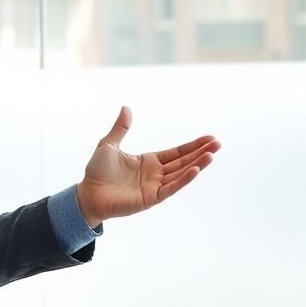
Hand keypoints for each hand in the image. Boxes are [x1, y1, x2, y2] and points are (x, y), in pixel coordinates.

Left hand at [74, 106, 220, 228]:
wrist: (87, 194)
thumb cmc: (96, 172)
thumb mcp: (109, 145)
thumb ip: (120, 128)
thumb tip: (126, 108)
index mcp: (149, 161)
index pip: (177, 153)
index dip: (193, 146)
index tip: (209, 138)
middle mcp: (156, 174)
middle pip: (184, 162)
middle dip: (201, 153)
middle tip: (218, 144)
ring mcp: (155, 186)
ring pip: (181, 174)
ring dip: (197, 165)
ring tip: (212, 155)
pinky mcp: (151, 198)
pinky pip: (171, 188)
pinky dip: (184, 180)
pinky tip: (195, 170)